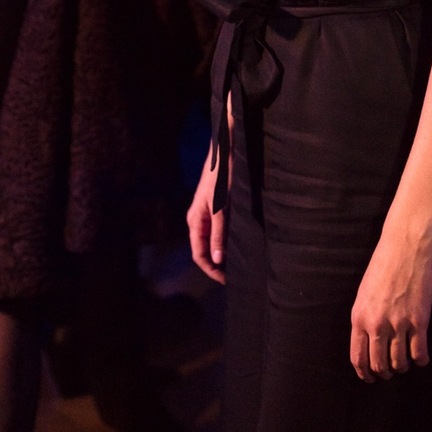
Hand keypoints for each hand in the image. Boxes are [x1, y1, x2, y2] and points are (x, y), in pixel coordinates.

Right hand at [186, 146, 227, 283]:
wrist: (225, 151)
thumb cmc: (220, 178)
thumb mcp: (221, 207)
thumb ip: (218, 233)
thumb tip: (217, 260)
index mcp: (194, 220)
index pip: (199, 254)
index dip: (211, 269)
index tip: (225, 281)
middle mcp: (198, 219)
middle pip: (204, 249)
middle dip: (217, 264)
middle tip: (234, 276)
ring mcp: (207, 213)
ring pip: (212, 240)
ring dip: (222, 252)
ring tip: (237, 264)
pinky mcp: (217, 207)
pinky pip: (219, 229)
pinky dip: (226, 240)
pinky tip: (237, 244)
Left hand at [350, 229, 431, 382]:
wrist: (405, 245)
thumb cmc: (383, 263)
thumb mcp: (364, 291)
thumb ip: (365, 316)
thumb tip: (369, 340)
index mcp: (359, 317)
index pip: (358, 357)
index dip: (365, 373)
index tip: (370, 378)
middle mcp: (377, 324)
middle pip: (379, 364)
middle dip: (384, 373)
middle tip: (389, 372)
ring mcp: (399, 323)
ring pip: (400, 362)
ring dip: (402, 366)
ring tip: (405, 363)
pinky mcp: (419, 320)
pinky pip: (419, 352)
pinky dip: (421, 360)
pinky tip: (421, 358)